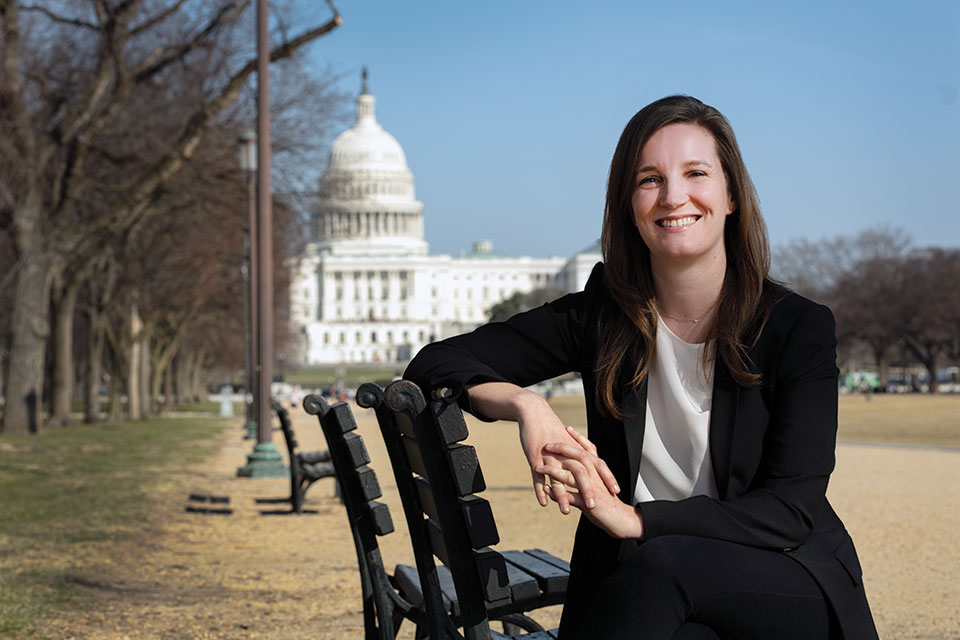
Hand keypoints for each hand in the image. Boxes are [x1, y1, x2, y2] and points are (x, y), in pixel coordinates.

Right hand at [464, 382, 618, 512]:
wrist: (535, 413)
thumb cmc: (552, 428)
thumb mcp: (569, 441)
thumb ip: (580, 454)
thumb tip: (590, 466)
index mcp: (576, 448)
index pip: (596, 464)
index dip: (606, 477)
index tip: (615, 490)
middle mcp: (566, 453)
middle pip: (580, 473)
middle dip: (587, 490)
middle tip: (594, 506)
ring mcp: (550, 457)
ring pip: (558, 479)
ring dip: (562, 497)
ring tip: (566, 512)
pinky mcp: (535, 458)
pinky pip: (538, 477)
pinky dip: (541, 491)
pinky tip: (543, 504)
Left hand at [538, 427, 643, 539]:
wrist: (621, 520)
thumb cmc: (607, 502)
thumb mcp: (597, 485)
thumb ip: (586, 475)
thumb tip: (578, 466)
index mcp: (599, 470)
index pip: (588, 449)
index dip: (578, 438)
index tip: (567, 428)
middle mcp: (596, 476)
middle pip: (579, 457)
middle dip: (562, 449)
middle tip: (547, 444)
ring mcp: (592, 489)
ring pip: (571, 475)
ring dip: (553, 470)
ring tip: (538, 466)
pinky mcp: (588, 504)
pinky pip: (570, 496)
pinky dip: (557, 493)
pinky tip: (545, 490)